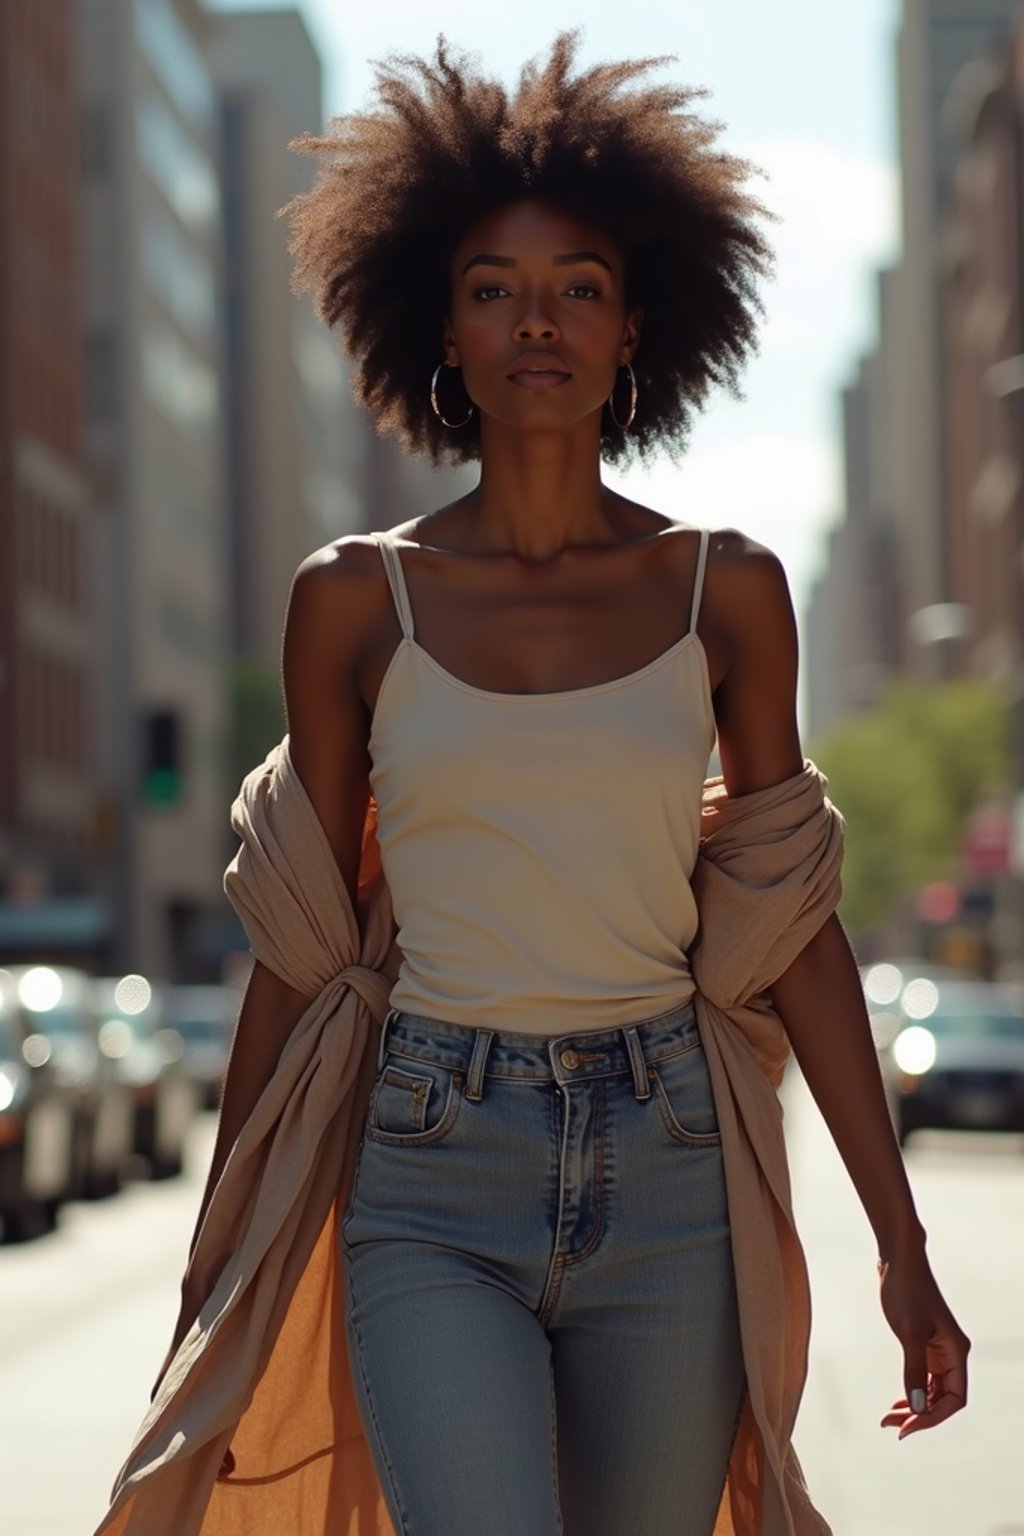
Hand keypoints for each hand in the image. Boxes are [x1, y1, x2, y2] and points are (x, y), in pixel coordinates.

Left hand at [877, 1248, 969, 1438]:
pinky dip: (913, 1390)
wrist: (898, 1258)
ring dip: (916, 1405)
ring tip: (890, 1417)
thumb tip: (918, 1407)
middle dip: (921, 1414)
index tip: (907, 1427)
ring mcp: (938, 1349)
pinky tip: (899, 1400)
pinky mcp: (924, 1343)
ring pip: (933, 1389)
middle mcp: (952, 1353)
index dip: (933, 1417)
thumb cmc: (906, 1289)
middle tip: (893, 1426)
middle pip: (944, 1398)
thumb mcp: (909, 1332)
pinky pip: (924, 1377)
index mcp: (956, 1351)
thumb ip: (914, 1370)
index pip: (954, 1399)